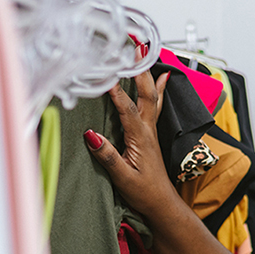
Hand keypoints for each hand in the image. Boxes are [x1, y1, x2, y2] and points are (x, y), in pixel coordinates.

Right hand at [84, 65, 171, 217]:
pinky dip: (158, 90)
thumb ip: (107, 156)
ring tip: (150, 55)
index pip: (127, 110)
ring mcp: (151, 132)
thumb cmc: (144, 193)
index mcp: (140, 139)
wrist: (163, 204)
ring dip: (150, 76)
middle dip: (141, 71)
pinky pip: (156, 106)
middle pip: (147, 95)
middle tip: (137, 49)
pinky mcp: (150, 136)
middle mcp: (148, 131)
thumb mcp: (122, 177)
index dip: (116, 92)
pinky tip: (163, 80)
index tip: (105, 75)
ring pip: (153, 98)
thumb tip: (91, 134)